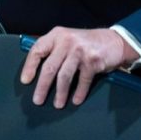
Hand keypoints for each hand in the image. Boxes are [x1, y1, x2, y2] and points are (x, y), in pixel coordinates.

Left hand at [21, 27, 139, 108]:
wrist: (114, 41)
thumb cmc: (87, 43)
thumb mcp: (68, 39)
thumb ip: (54, 50)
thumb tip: (36, 71)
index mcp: (57, 35)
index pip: (37, 50)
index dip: (29, 66)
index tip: (25, 80)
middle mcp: (67, 41)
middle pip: (49, 67)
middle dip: (42, 86)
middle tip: (37, 100)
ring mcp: (80, 51)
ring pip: (64, 76)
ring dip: (60, 93)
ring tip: (58, 104)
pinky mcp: (93, 60)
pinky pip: (83, 81)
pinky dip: (79, 93)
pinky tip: (76, 100)